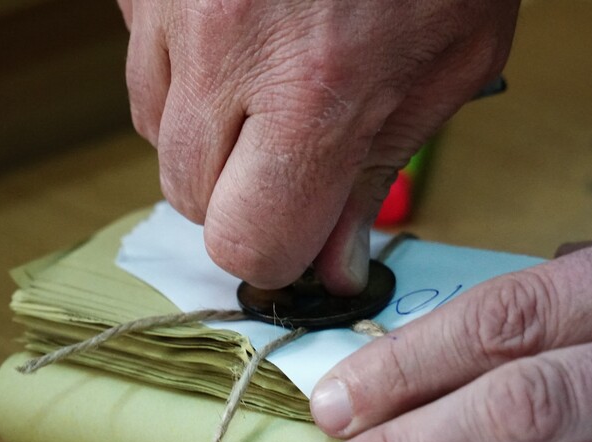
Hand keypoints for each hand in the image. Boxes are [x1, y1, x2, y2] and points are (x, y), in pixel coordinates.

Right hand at [117, 0, 519, 293]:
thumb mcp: (449, 65)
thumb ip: (378, 176)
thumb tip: (332, 265)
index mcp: (319, 92)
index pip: (246, 241)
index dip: (277, 250)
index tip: (302, 233)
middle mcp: (230, 50)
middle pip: (187, 199)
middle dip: (239, 196)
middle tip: (292, 154)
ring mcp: (175, 5)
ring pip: (156, 136)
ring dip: (205, 137)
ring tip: (265, 87)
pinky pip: (142, 65)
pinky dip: (183, 74)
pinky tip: (236, 41)